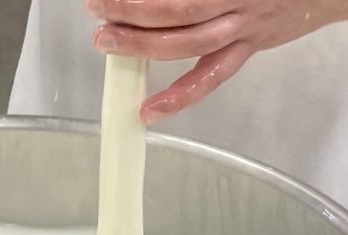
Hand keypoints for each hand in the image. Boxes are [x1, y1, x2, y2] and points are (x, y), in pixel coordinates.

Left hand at [86, 0, 347, 122]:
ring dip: (142, 44)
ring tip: (106, 41)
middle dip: (132, 12)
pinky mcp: (248, 48)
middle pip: (179, 10)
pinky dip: (179, 95)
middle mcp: (242, 2)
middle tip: (98, 10)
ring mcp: (245, 28)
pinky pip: (211, 76)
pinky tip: (149, 110)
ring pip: (189, 43)